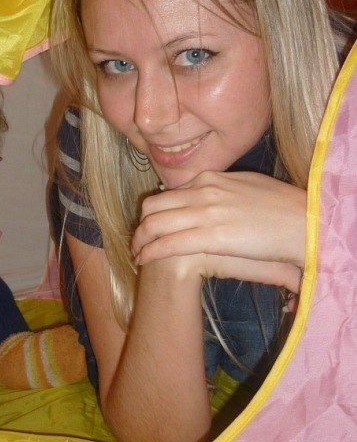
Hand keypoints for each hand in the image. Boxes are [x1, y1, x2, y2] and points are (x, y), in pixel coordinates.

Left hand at [133, 171, 305, 270]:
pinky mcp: (211, 236)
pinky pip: (168, 244)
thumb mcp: (246, 186)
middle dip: (141, 226)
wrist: (304, 221)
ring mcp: (205, 212)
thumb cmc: (283, 208)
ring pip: (154, 225)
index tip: (151, 225)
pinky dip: (150, 253)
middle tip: (139, 241)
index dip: (155, 212)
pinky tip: (145, 261)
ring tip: (138, 254)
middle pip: (153, 206)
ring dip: (140, 241)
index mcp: (210, 179)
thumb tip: (212, 193)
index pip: (168, 193)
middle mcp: (202, 191)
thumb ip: (222, 190)